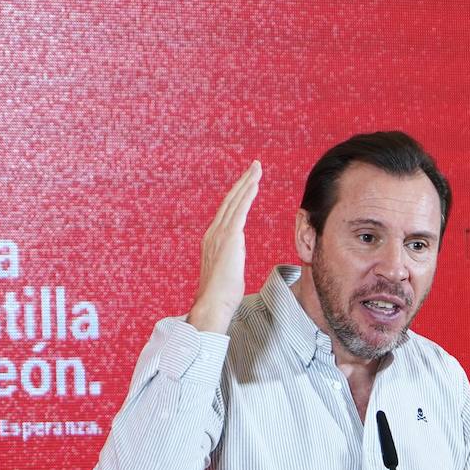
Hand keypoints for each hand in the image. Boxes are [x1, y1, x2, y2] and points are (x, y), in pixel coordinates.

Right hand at [187, 160, 260, 332]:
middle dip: (242, 181)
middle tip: (254, 166)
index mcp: (212, 240)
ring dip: (247, 183)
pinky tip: (255, 183)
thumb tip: (233, 263)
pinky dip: (247, 195)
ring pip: (235, 201)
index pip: (227, 212)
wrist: (213, 303)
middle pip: (230, 200)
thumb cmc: (221, 295)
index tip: (246, 183)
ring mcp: (220, 234)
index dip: (237, 195)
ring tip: (257, 168)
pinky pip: (240, 210)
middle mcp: (213, 233)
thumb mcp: (226, 272)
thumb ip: (230, 261)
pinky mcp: (230, 238)